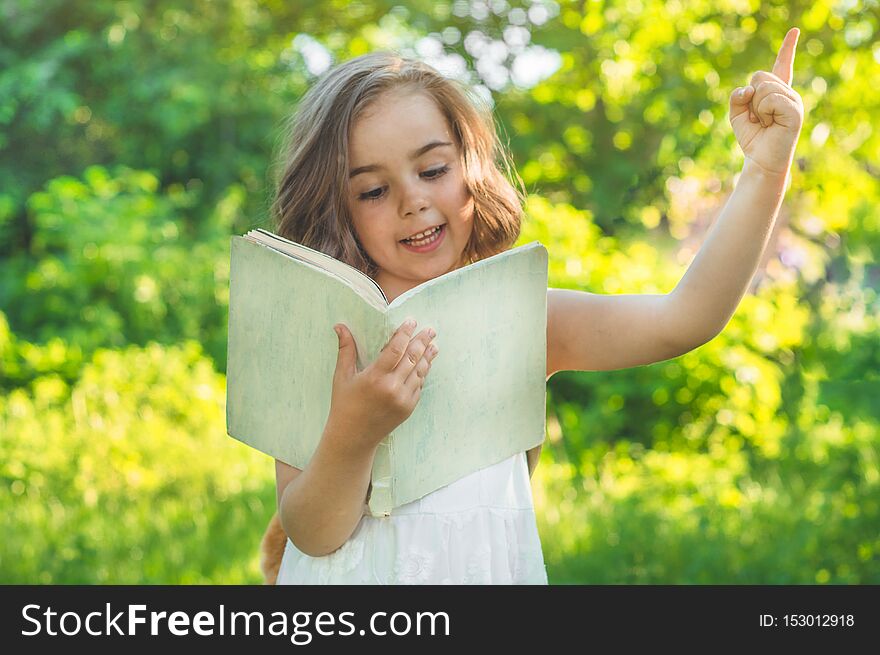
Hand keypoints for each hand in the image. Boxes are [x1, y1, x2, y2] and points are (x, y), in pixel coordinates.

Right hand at [326, 319, 438, 449]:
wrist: (354, 437)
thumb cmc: (344, 404)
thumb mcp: (342, 376)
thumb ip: (346, 350)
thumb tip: (340, 326)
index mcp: (374, 378)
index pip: (395, 349)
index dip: (405, 333)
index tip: (411, 322)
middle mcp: (392, 388)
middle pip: (413, 358)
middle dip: (422, 341)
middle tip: (430, 330)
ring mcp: (403, 399)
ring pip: (420, 372)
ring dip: (428, 356)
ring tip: (433, 344)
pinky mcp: (409, 408)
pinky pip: (419, 385)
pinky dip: (423, 373)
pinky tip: (426, 364)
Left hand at [729, 27, 804, 177]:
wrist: (760, 161)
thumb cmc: (752, 138)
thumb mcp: (736, 114)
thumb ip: (737, 97)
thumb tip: (748, 88)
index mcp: (776, 92)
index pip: (782, 65)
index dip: (788, 48)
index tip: (794, 31)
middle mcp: (788, 93)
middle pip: (759, 76)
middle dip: (750, 98)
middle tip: (758, 118)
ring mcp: (793, 100)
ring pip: (762, 87)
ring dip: (756, 108)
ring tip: (765, 122)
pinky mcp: (795, 111)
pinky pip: (769, 99)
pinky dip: (762, 112)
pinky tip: (770, 124)